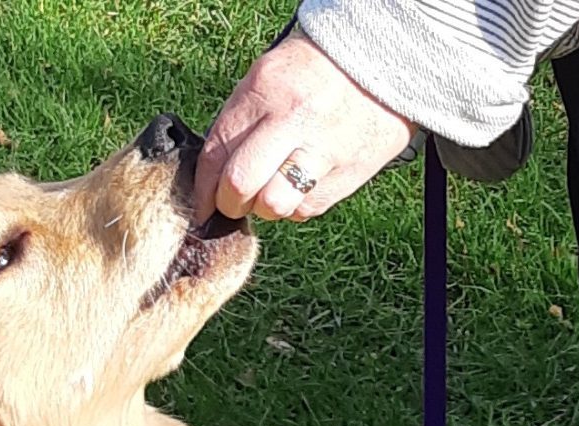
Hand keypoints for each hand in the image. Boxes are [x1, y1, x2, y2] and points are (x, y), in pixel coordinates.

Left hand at [195, 27, 413, 222]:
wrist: (376, 64)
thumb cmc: (310, 74)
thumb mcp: (266, 80)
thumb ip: (238, 124)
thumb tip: (212, 176)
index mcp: (265, 91)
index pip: (217, 153)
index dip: (204, 188)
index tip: (203, 202)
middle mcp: (294, 119)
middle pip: (241, 185)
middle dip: (230, 203)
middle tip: (234, 202)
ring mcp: (325, 148)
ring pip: (275, 205)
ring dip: (265, 207)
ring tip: (271, 191)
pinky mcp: (350, 172)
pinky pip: (308, 208)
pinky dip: (297, 204)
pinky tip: (302, 183)